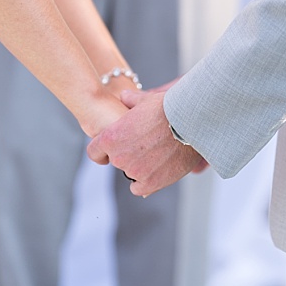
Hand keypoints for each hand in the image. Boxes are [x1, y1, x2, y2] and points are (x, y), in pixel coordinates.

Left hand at [85, 82, 208, 195]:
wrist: (190, 123)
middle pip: (116, 161)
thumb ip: (130, 100)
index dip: (102, 151)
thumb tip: (125, 96)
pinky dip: (147, 183)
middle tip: (144, 147)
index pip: (94, 152)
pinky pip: (140, 189)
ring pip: (131, 174)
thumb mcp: (144, 100)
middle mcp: (118, 156)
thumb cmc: (167, 109)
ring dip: (140, 168)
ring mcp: (134, 171)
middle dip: (126, 155)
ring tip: (156, 156)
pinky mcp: (151, 182)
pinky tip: (155, 173)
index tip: (110, 151)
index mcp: (110, 137)